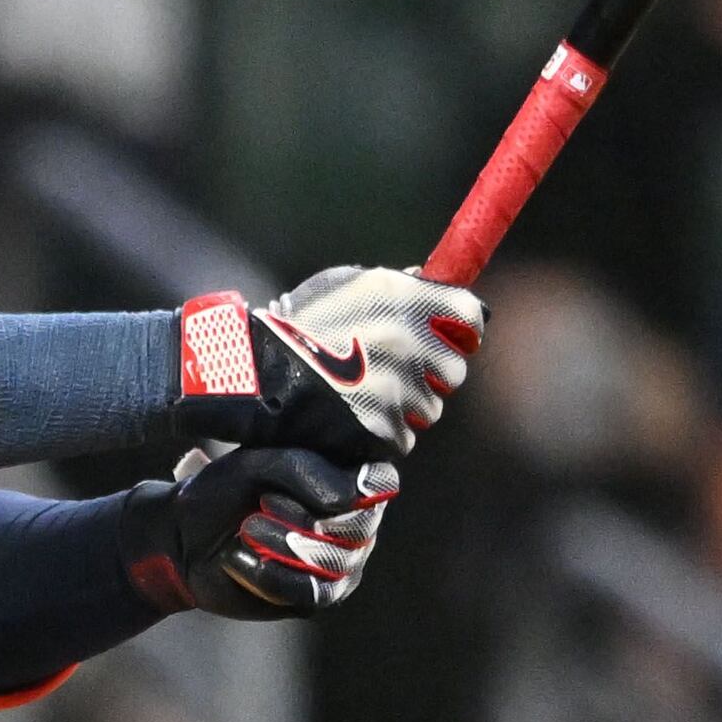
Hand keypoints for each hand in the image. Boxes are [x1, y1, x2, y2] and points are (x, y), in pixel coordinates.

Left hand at [129, 447, 398, 619]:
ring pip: (333, 561)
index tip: (314, 478)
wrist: (182, 535)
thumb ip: (304, 467)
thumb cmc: (225, 490)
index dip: (357, 482)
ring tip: (246, 529)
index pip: (380, 482)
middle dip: (303, 515)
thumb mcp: (258, 462)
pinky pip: (310, 593)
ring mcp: (339, 565)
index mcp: (347, 480)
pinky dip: (269, 574)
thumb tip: (346, 497)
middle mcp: (354, 524)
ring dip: (283, 544)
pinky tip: (237, 559)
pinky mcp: (315, 598)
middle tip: (262, 503)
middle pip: (357, 526)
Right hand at [175, 266, 482, 469]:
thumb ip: (393, 286)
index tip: (455, 338)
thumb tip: (430, 283)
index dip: (464, 330)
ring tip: (362, 395)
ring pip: (430, 408)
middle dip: (432, 374)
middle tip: (397, 373)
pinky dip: (384, 433)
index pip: (468, 316)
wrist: (253, 378)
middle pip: (454, 370)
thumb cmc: (294, 327)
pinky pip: (403, 438)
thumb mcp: (341, 287)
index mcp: (400, 300)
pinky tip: (350, 418)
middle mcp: (405, 343)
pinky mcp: (382, 431)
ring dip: (406, 406)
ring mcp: (396, 390)